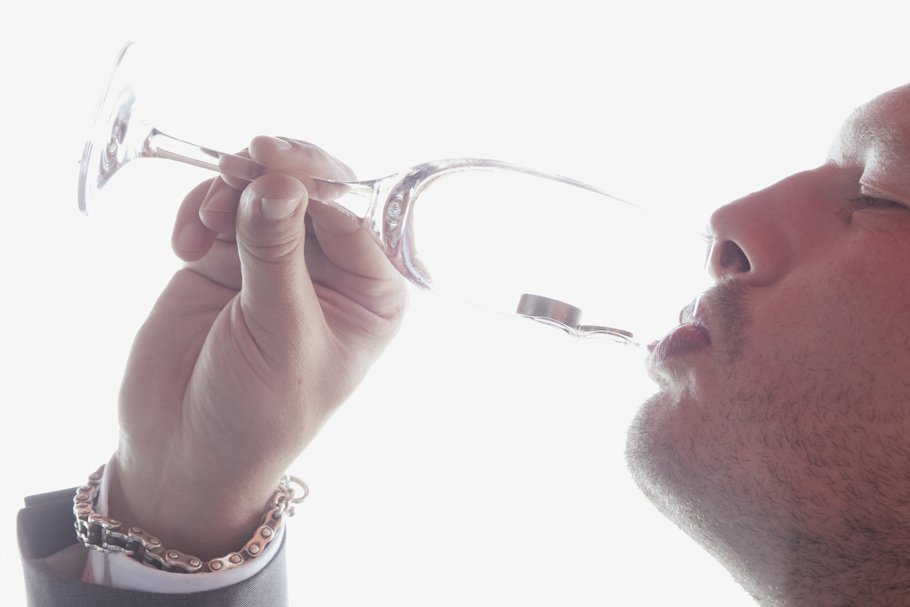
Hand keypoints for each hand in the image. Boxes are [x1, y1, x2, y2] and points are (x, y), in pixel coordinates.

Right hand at [107, 136, 406, 558]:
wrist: (183, 451)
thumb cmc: (256, 411)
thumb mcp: (278, 333)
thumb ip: (276, 253)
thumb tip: (277, 180)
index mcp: (371, 294)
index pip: (358, 219)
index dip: (321, 188)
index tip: (278, 169)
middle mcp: (330, 271)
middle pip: (316, 193)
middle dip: (280, 174)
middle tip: (245, 158)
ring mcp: (277, 262)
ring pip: (264, 192)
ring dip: (234, 191)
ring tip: (207, 220)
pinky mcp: (227, 260)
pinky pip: (219, 209)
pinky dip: (200, 213)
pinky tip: (186, 246)